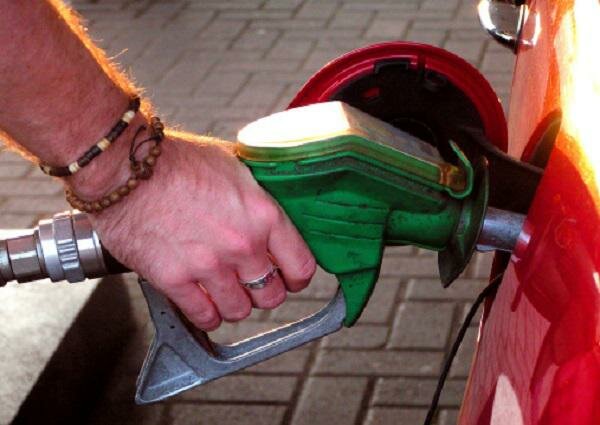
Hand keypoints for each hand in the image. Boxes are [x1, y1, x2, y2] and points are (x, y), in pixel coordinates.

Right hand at [72, 131, 315, 329]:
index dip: (297, 276)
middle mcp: (242, 245)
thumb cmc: (176, 161)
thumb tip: (265, 206)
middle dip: (265, 292)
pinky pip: (203, 316)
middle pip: (272, 295)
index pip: (301, 265)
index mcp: (263, 215)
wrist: (126, 167)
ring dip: (234, 305)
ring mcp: (209, 265)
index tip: (289, 277)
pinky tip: (203, 303)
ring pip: (239, 310)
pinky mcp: (175, 279)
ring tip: (225, 293)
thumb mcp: (233, 165)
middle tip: (253, 284)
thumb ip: (255, 195)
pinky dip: (206, 315)